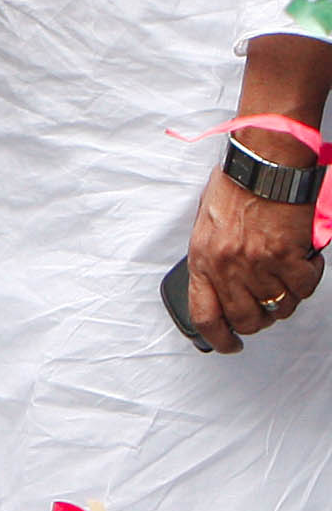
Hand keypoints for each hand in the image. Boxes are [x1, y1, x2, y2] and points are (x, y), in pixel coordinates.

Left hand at [190, 163, 327, 351]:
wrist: (261, 166)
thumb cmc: (234, 189)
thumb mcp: (207, 226)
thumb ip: (213, 260)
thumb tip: (222, 288)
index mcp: (202, 259)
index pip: (204, 315)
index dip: (219, 338)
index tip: (230, 344)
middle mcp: (227, 267)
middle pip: (247, 319)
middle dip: (260, 320)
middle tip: (266, 306)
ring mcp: (257, 264)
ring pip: (279, 307)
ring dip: (286, 298)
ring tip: (285, 276)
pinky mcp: (286, 258)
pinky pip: (303, 288)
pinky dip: (308, 279)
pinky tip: (303, 262)